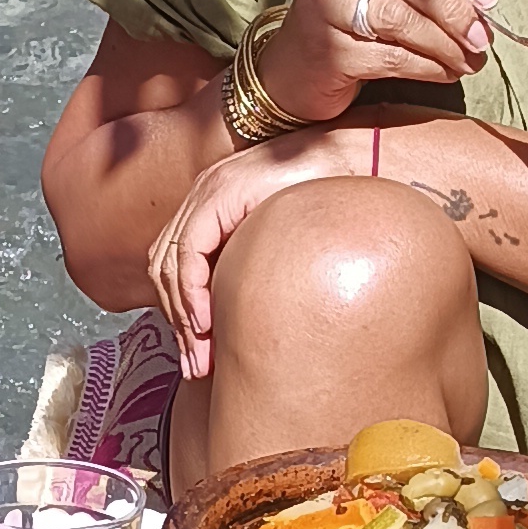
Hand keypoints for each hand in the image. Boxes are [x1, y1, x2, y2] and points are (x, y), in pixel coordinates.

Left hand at [149, 128, 358, 377]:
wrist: (362, 161)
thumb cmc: (335, 203)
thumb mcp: (285, 245)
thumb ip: (260, 268)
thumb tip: (247, 322)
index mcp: (212, 206)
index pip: (176, 268)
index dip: (181, 316)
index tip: (199, 358)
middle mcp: (203, 195)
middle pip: (165, 270)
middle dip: (179, 325)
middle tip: (197, 367)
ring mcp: (209, 189)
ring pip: (170, 264)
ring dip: (183, 315)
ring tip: (203, 354)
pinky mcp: (222, 192)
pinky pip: (190, 249)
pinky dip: (191, 290)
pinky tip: (207, 322)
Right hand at [260, 0, 492, 122]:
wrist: (291, 74)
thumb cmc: (348, 27)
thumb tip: (483, 4)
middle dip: (454, 7)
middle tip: (482, 37)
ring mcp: (322, 6)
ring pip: (399, 18)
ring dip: (445, 42)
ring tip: (470, 61)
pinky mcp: (326, 49)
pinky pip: (390, 56)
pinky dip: (427, 66)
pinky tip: (445, 73)